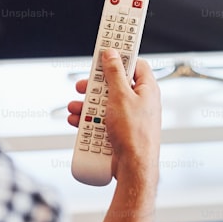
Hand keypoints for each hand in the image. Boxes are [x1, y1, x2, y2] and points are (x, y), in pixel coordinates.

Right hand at [68, 49, 160, 181]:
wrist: (134, 167)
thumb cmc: (134, 133)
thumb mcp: (120, 96)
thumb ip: (114, 73)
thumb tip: (112, 54)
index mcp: (147, 89)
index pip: (135, 64)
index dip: (119, 58)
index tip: (104, 54)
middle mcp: (140, 102)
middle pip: (115, 84)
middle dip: (96, 86)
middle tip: (83, 85)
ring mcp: (130, 117)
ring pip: (105, 104)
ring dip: (88, 104)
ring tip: (75, 106)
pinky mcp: (120, 131)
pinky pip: (103, 120)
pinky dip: (89, 119)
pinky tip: (77, 120)